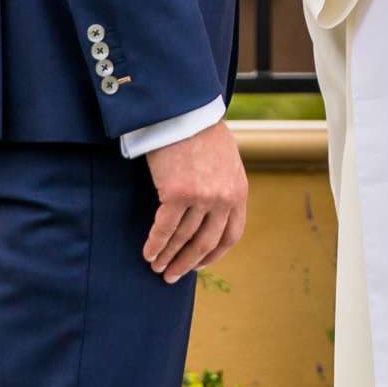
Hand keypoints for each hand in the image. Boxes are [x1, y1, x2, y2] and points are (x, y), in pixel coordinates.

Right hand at [143, 121, 248, 280]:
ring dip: (168, 256)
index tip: (198, 263)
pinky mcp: (177, 193)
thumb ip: (223, 185)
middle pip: (205, 243)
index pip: (231, 235)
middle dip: (187, 263)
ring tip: (156, 267)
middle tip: (172, 276)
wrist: (185, 111)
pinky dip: (155, 244)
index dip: (213, 254)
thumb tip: (212, 210)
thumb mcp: (226, 160)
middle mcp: (224, 199)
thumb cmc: (201, 131)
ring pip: (183, 238)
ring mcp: (202, 198)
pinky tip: (148, 253)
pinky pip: (164, 228)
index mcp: (239, 192)